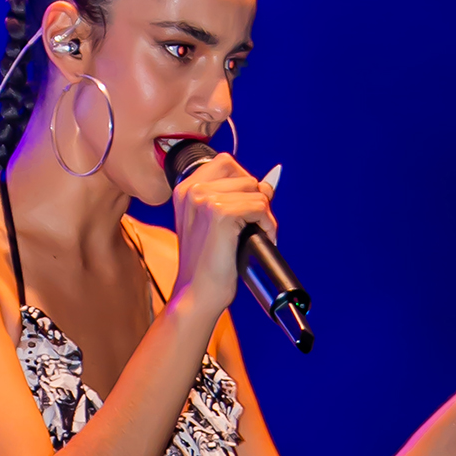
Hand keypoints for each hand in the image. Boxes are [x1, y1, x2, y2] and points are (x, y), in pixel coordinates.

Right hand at [168, 151, 272, 313]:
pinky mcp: (220, 212)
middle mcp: (192, 189)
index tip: (248, 209)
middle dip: (257, 200)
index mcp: (185, 188)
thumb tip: (269, 182)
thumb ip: (235, 198)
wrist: (197, 292)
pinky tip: (259, 240)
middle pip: (245, 176)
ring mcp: (204, 199)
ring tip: (256, 236)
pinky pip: (260, 206)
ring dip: (264, 215)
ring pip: (256, 191)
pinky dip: (267, 225)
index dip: (246, 183)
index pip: (227, 163)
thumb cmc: (209, 262)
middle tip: (255, 226)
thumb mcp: (216, 222)